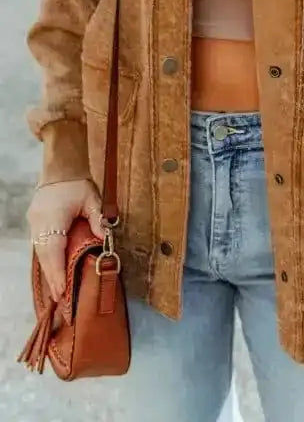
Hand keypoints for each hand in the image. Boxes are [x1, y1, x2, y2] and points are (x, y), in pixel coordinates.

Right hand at [26, 179, 103, 301]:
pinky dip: (46, 259)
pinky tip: (52, 270)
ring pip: (40, 252)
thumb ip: (97, 219)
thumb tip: (105, 238)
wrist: (60, 168)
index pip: (54, 250)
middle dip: (52, 278)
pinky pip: (39, 245)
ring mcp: (35, 223)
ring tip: (57, 290)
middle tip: (60, 299)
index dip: (57, 273)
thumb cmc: (78, 183)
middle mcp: (40, 223)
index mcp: (53, 218)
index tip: (61, 291)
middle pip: (44, 256)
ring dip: (48, 271)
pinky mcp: (35, 222)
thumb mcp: (92, 199)